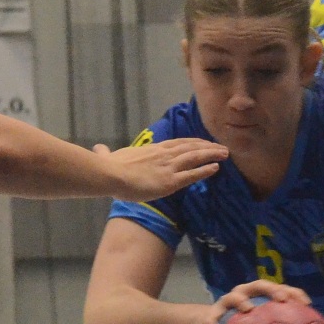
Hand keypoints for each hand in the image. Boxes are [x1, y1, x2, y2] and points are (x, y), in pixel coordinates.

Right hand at [104, 138, 226, 201]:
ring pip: (196, 157)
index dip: (192, 142)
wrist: (110, 174)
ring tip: (225, 153)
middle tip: (221, 147)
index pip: (178, 143)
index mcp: (153, 149)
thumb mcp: (110, 156)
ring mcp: (169, 167)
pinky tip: (216, 168)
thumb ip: (107, 152)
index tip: (203, 142)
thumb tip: (98, 148)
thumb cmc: (109, 167)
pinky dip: (206, 170)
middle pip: (191, 147)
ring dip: (212, 154)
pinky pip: (193, 174)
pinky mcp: (170, 181)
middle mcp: (164, 154)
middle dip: (208, 146)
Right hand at [205, 281, 311, 323]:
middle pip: (260, 285)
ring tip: (247, 308)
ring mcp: (228, 301)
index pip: (282, 290)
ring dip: (241, 300)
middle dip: (272, 290)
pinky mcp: (212, 312)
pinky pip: (211, 317)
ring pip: (234, 296)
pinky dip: (212, 322)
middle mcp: (247, 294)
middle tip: (281, 299)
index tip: (306, 304)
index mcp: (262, 296)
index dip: (295, 293)